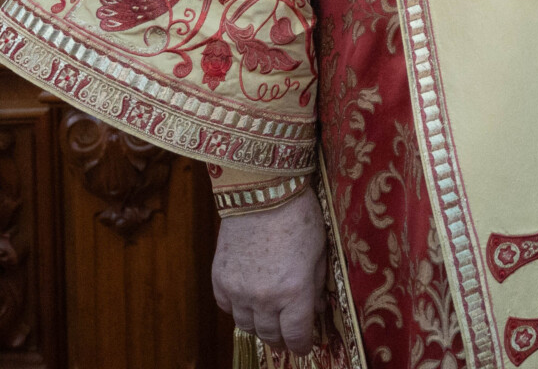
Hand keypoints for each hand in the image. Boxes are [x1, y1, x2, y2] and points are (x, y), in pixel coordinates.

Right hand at [212, 190, 325, 353]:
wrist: (261, 190)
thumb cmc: (297, 216)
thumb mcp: (318, 251)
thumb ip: (317, 284)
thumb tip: (316, 308)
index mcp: (294, 292)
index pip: (296, 335)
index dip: (302, 345)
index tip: (305, 346)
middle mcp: (264, 297)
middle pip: (270, 334)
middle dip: (281, 338)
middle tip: (287, 335)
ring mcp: (238, 290)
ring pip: (246, 325)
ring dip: (259, 326)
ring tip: (268, 320)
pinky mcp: (219, 278)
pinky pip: (226, 307)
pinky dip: (237, 309)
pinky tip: (247, 301)